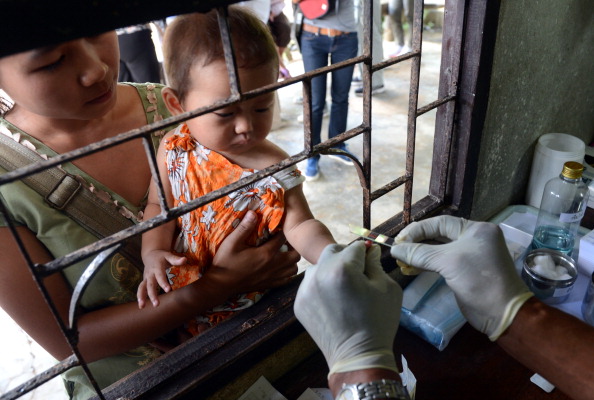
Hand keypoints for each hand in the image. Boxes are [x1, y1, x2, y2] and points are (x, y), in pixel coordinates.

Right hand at [138, 250, 185, 307]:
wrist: (150, 255)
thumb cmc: (162, 257)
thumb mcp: (169, 256)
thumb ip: (176, 259)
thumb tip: (185, 259)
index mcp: (156, 267)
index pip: (160, 275)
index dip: (163, 283)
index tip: (168, 290)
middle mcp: (150, 273)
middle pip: (150, 284)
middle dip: (152, 294)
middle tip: (157, 304)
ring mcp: (146, 278)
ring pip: (142, 287)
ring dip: (142, 297)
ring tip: (142, 306)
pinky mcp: (144, 281)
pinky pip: (141, 289)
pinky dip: (140, 297)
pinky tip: (141, 306)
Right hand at [209, 211, 299, 294]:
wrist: (221, 285)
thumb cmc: (225, 262)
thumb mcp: (232, 242)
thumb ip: (244, 227)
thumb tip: (253, 212)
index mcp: (266, 254)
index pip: (283, 238)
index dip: (284, 230)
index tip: (280, 226)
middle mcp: (273, 266)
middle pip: (295, 256)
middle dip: (293, 247)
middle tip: (285, 241)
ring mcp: (272, 277)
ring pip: (293, 269)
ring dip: (292, 260)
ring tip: (284, 253)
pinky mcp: (269, 285)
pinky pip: (286, 280)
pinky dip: (287, 273)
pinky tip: (280, 267)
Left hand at [294, 242, 401, 376]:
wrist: (357, 356)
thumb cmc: (378, 321)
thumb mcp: (387, 289)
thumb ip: (375, 264)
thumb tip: (370, 250)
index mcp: (343, 268)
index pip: (356, 247)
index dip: (366, 252)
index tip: (371, 260)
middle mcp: (319, 273)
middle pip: (333, 251)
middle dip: (346, 257)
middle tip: (358, 272)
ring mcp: (305, 289)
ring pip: (320, 267)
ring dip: (331, 270)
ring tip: (344, 289)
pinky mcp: (299, 303)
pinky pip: (311, 285)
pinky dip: (322, 287)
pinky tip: (333, 302)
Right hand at [390, 215, 532, 340]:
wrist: (503, 313)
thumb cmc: (480, 281)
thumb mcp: (448, 263)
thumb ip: (420, 254)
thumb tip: (394, 250)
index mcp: (476, 229)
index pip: (440, 223)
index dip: (418, 230)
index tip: (399, 240)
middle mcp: (473, 238)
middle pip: (438, 234)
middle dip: (417, 241)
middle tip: (398, 248)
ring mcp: (469, 255)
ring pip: (438, 249)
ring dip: (419, 254)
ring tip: (401, 259)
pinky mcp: (463, 270)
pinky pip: (440, 261)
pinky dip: (426, 264)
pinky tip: (410, 268)